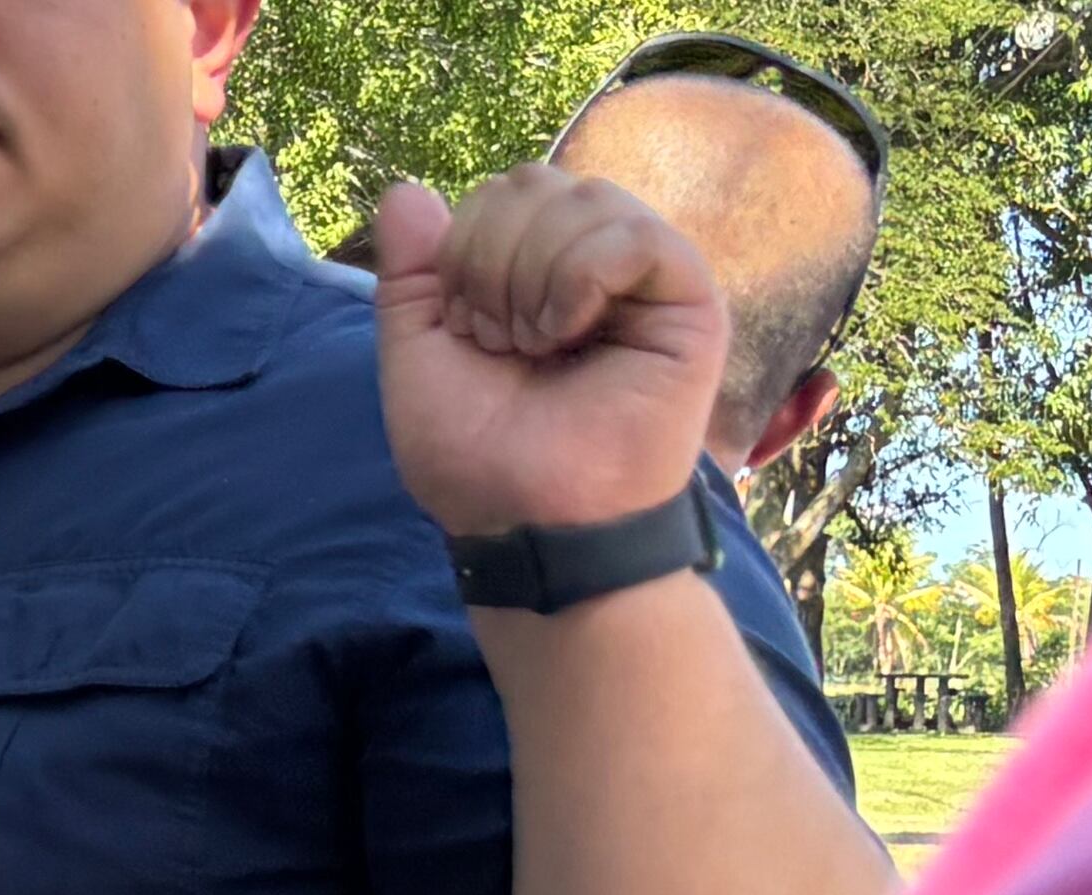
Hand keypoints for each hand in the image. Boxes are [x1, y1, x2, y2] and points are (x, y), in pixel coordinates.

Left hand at [374, 171, 728, 537]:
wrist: (527, 515)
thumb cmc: (475, 453)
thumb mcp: (417, 355)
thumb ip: (410, 274)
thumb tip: (403, 191)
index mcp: (535, 268)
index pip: (498, 193)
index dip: (461, 253)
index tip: (467, 331)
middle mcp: (592, 261)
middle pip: (533, 182)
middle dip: (490, 261)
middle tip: (502, 340)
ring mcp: (645, 276)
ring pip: (582, 198)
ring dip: (532, 277)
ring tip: (538, 345)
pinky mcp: (688, 299)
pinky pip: (634, 235)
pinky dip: (581, 277)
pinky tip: (569, 330)